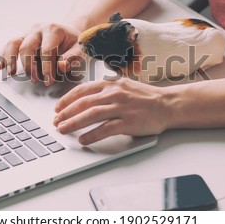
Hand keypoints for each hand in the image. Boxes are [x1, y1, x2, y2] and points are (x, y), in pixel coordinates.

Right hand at [0, 23, 84, 84]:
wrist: (68, 31)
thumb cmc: (74, 42)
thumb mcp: (80, 48)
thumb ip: (73, 57)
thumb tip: (61, 67)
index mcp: (53, 30)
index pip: (46, 50)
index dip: (47, 67)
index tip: (49, 80)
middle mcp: (38, 29)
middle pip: (27, 46)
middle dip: (29, 66)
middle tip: (35, 80)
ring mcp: (28, 32)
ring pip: (13, 43)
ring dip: (10, 59)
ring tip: (11, 73)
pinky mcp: (22, 38)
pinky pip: (9, 45)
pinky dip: (3, 55)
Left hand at [53, 77, 170, 144]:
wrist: (168, 104)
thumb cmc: (145, 97)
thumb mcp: (123, 85)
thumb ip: (106, 89)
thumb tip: (86, 98)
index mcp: (111, 84)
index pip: (82, 90)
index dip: (67, 100)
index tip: (58, 108)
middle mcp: (114, 93)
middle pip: (83, 103)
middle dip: (66, 113)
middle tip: (56, 121)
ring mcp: (121, 107)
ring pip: (91, 115)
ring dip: (74, 123)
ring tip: (63, 130)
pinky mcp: (129, 122)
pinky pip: (106, 129)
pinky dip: (92, 135)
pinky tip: (83, 140)